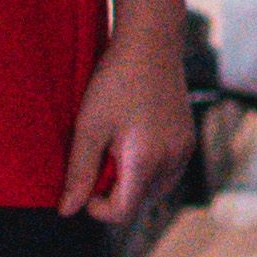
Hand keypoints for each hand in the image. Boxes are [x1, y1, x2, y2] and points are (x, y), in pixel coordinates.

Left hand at [65, 24, 193, 228]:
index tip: (84, 185)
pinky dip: (150, 170)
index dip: (98, 209)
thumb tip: (67, 211)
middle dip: (116, 194)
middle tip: (98, 161)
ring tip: (115, 153)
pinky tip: (133, 145)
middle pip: (141, 203)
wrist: (150, 44)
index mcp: (146, 160)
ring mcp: (185, 149)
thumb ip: (79, 174)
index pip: (124, 212)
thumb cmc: (115, 83)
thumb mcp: (89, 127)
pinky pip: (169, 171)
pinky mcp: (189, 138)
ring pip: (157, 189)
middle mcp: (172, 159)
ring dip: (134, 184)